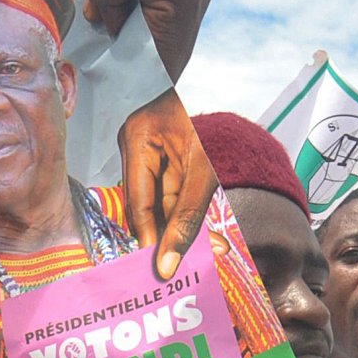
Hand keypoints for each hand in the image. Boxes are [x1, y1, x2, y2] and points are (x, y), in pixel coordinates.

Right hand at [116, 89, 215, 278]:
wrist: (221, 88)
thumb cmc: (212, 119)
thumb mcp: (206, 169)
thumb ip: (188, 215)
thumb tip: (169, 260)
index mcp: (138, 138)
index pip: (137, 199)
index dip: (148, 235)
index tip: (159, 267)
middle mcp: (136, 147)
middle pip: (146, 207)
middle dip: (168, 237)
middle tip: (183, 269)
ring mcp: (147, 155)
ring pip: (160, 206)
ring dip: (182, 230)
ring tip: (209, 253)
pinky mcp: (162, 164)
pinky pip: (171, 198)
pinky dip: (187, 218)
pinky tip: (207, 239)